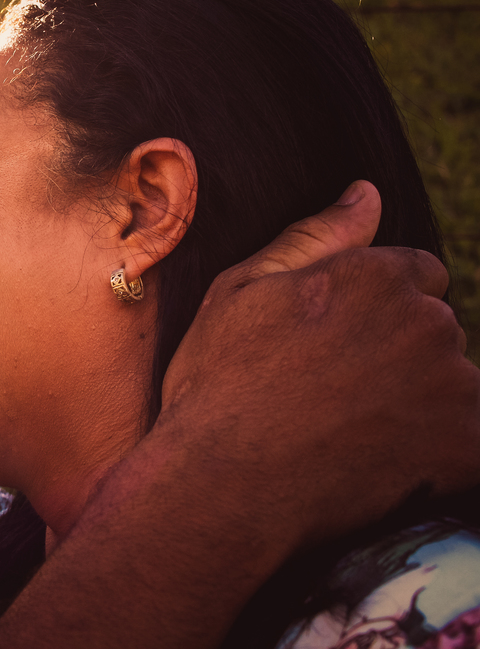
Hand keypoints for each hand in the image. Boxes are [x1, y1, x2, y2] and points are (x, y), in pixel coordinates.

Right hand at [158, 180, 479, 548]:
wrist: (223, 481)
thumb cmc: (218, 382)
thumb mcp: (241, 291)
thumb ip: (316, 237)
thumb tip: (368, 192)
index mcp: (376, 275)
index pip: (418, 275)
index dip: (376, 308)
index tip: (336, 347)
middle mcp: (426, 320)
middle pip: (436, 329)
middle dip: (399, 353)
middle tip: (332, 394)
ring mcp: (451, 385)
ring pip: (451, 384)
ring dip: (419, 403)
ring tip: (350, 434)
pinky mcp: (465, 446)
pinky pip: (467, 440)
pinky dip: (438, 451)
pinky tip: (383, 463)